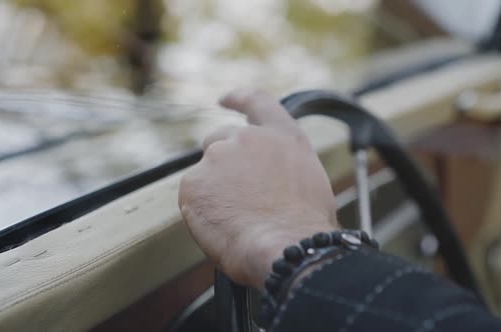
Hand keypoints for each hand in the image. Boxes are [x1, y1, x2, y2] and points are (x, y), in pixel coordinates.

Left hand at [178, 89, 338, 288]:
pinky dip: (202, 210)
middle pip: (219, 139)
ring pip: (206, 173)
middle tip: (232, 192)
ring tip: (237, 220)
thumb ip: (281, 166)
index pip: (256, 101)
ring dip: (214, 190)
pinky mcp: (193, 182)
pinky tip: (223, 227)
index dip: (238, 98)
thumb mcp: (308, 181)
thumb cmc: (304, 225)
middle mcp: (246, 139)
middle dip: (222, 161)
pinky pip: (192, 196)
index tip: (224, 99)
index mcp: (281, 135)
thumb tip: (267, 179)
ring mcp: (217, 158)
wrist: (287, 246)